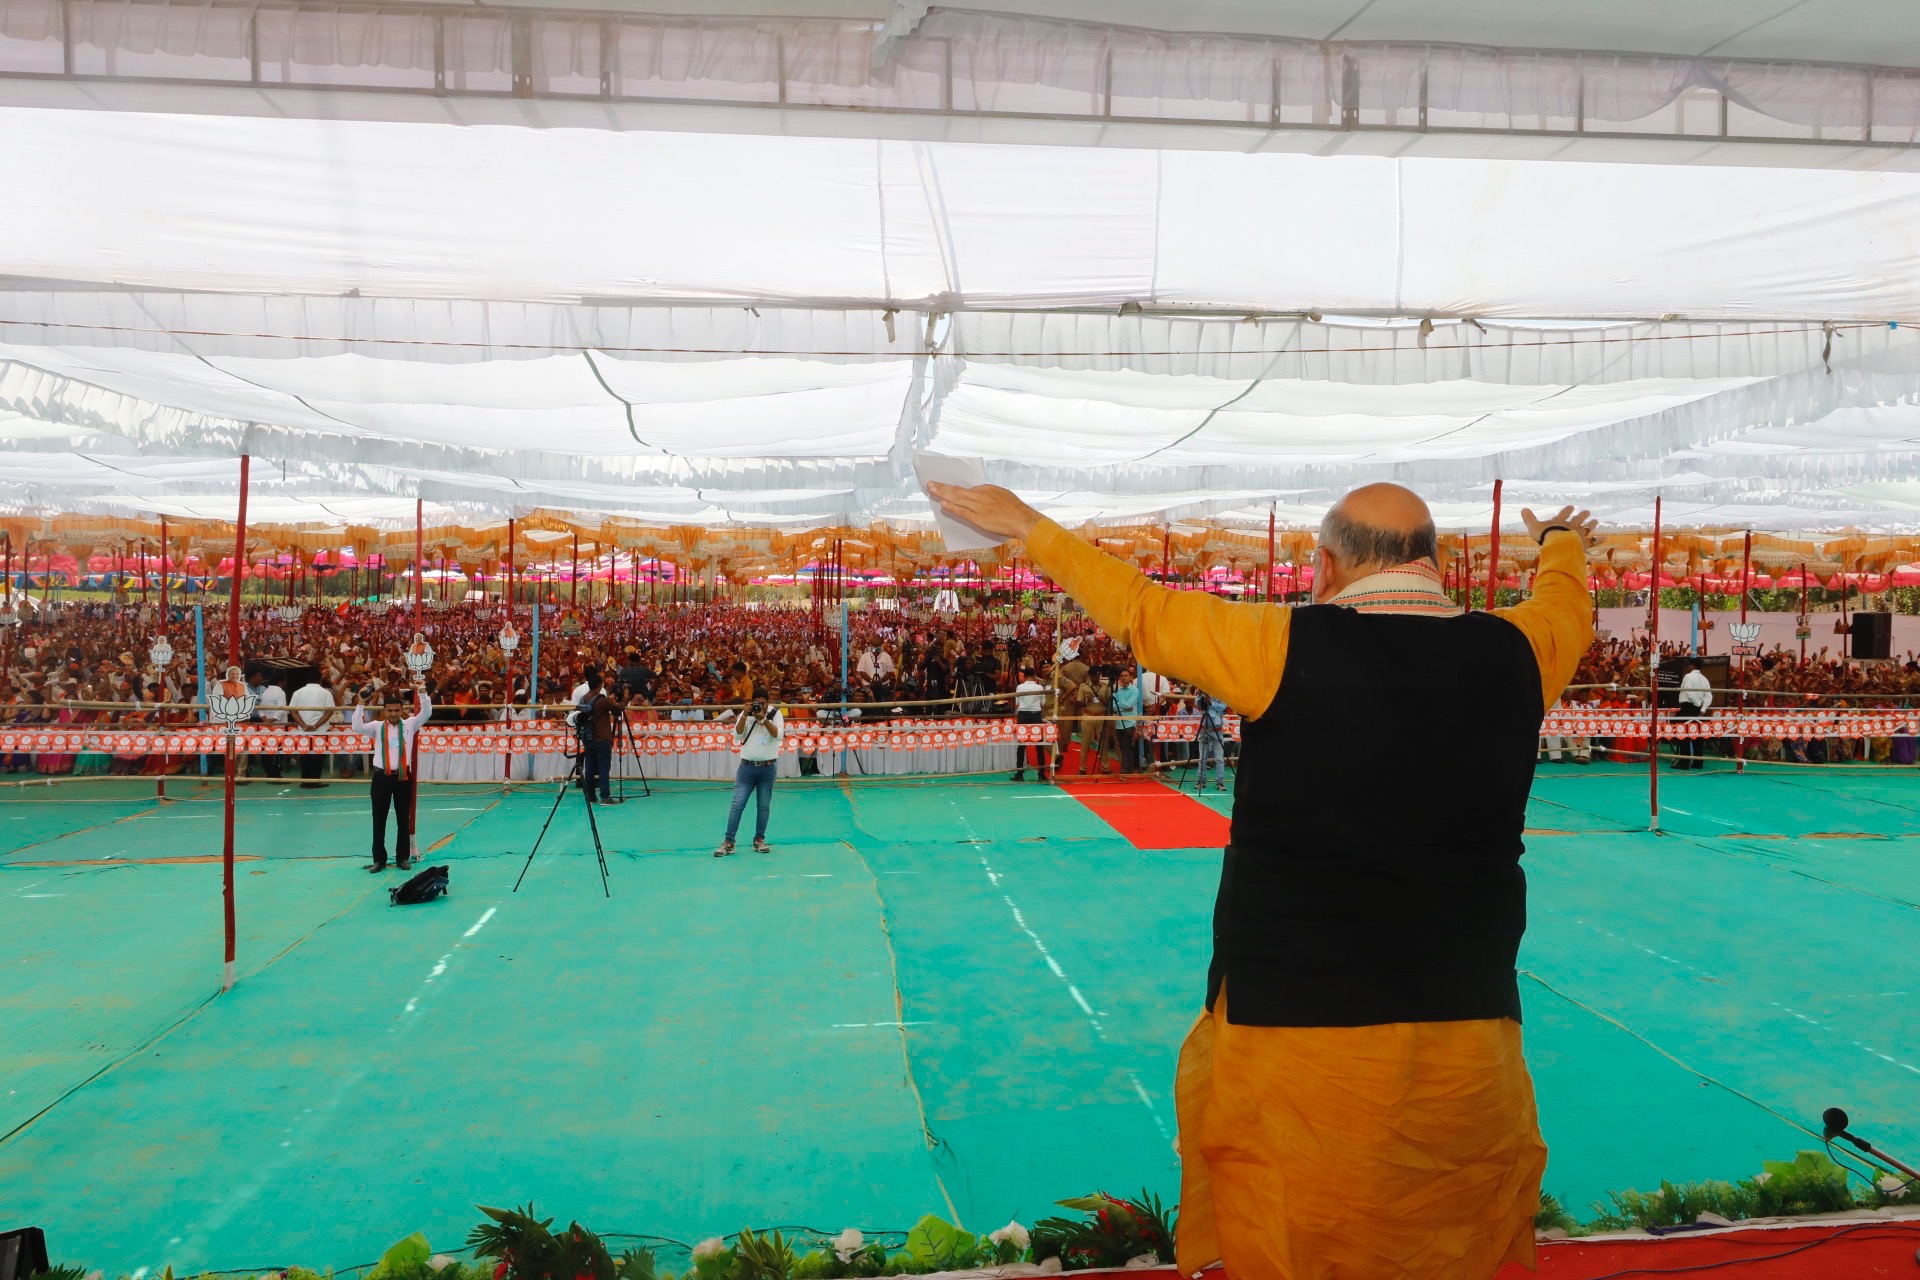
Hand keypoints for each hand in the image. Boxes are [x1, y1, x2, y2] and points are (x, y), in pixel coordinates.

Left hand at [925, 483, 1044, 540]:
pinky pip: (962, 512)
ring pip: (957, 498)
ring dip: (942, 494)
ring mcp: (979, 507)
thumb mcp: (1003, 495)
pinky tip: (943, 504)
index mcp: (988, 488)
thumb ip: (990, 495)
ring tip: (931, 490)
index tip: (946, 488)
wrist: (1023, 520)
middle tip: (930, 483)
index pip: (969, 489)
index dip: (955, 490)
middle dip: (943, 487)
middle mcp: (981, 495)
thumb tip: (980, 497)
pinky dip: (952, 507)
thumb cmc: (1016, 509)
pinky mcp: (978, 518)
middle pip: (958, 490)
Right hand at [1520, 505, 1598, 547]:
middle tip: (1587, 511)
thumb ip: (1529, 519)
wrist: (1557, 543)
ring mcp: (1577, 535)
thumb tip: (1523, 509)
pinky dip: (1599, 540)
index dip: (1567, 511)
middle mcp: (1570, 527)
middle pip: (1577, 520)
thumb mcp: (1534, 526)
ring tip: (1596, 521)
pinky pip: (1593, 542)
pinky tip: (1605, 538)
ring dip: (1590, 525)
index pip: (1563, 515)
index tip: (1571, 506)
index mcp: (1559, 522)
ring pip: (1586, 528)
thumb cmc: (1545, 535)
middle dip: (1582, 515)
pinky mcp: (1583, 544)